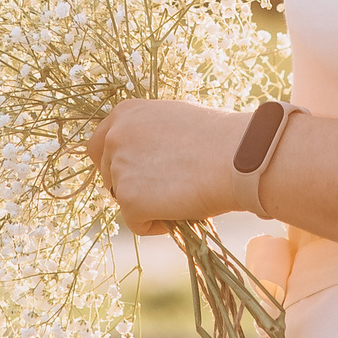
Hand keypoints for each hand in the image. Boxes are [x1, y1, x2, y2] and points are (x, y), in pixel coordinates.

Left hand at [85, 99, 250, 233]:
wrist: (238, 158)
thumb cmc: (219, 139)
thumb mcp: (174, 121)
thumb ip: (150, 134)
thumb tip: (144, 157)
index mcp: (126, 113)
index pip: (99, 144)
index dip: (115, 164)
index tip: (136, 174)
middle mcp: (115, 137)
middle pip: (108, 174)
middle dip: (129, 186)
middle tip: (161, 192)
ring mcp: (119, 168)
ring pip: (123, 199)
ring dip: (146, 205)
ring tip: (182, 197)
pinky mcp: (129, 200)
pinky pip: (136, 223)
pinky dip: (155, 224)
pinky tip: (181, 211)